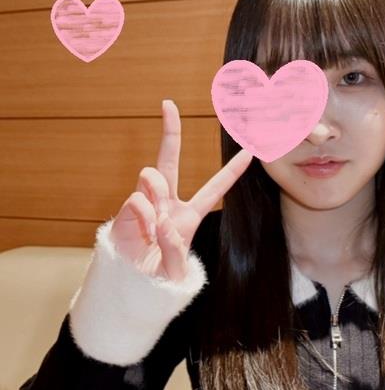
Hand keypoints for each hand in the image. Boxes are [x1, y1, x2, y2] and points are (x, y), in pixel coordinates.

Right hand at [110, 99, 252, 280]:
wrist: (133, 285)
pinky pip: (138, 199)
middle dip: (170, 132)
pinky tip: (144, 231)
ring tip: (155, 224)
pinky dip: (143, 215)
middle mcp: (168, 202)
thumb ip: (174, 248)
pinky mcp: (128, 209)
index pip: (216, 188)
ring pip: (152, 175)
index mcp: (190, 215)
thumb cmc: (159, 276)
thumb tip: (162, 220)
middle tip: (168, 104)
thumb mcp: (176, 270)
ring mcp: (147, 203)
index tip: (251, 151)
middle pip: (170, 160)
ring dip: (157, 192)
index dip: (232, 171)